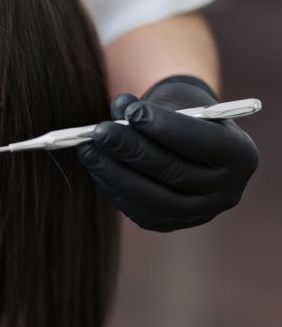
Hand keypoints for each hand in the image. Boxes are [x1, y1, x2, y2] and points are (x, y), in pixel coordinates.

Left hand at [76, 75, 258, 231]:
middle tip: (100, 131)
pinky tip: (96, 167)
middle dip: (132, 150)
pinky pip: (140, 210)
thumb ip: (150, 106)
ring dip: (114, 172)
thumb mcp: (174, 102)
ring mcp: (201, 213)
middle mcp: (227, 190)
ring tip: (87, 148)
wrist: (188, 143)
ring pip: (153, 197)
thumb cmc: (182, 115)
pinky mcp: (173, 224)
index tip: (132, 112)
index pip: (201, 143)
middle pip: (174, 172)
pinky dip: (114, 188)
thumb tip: (119, 108)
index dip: (165, 128)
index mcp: (240, 154)